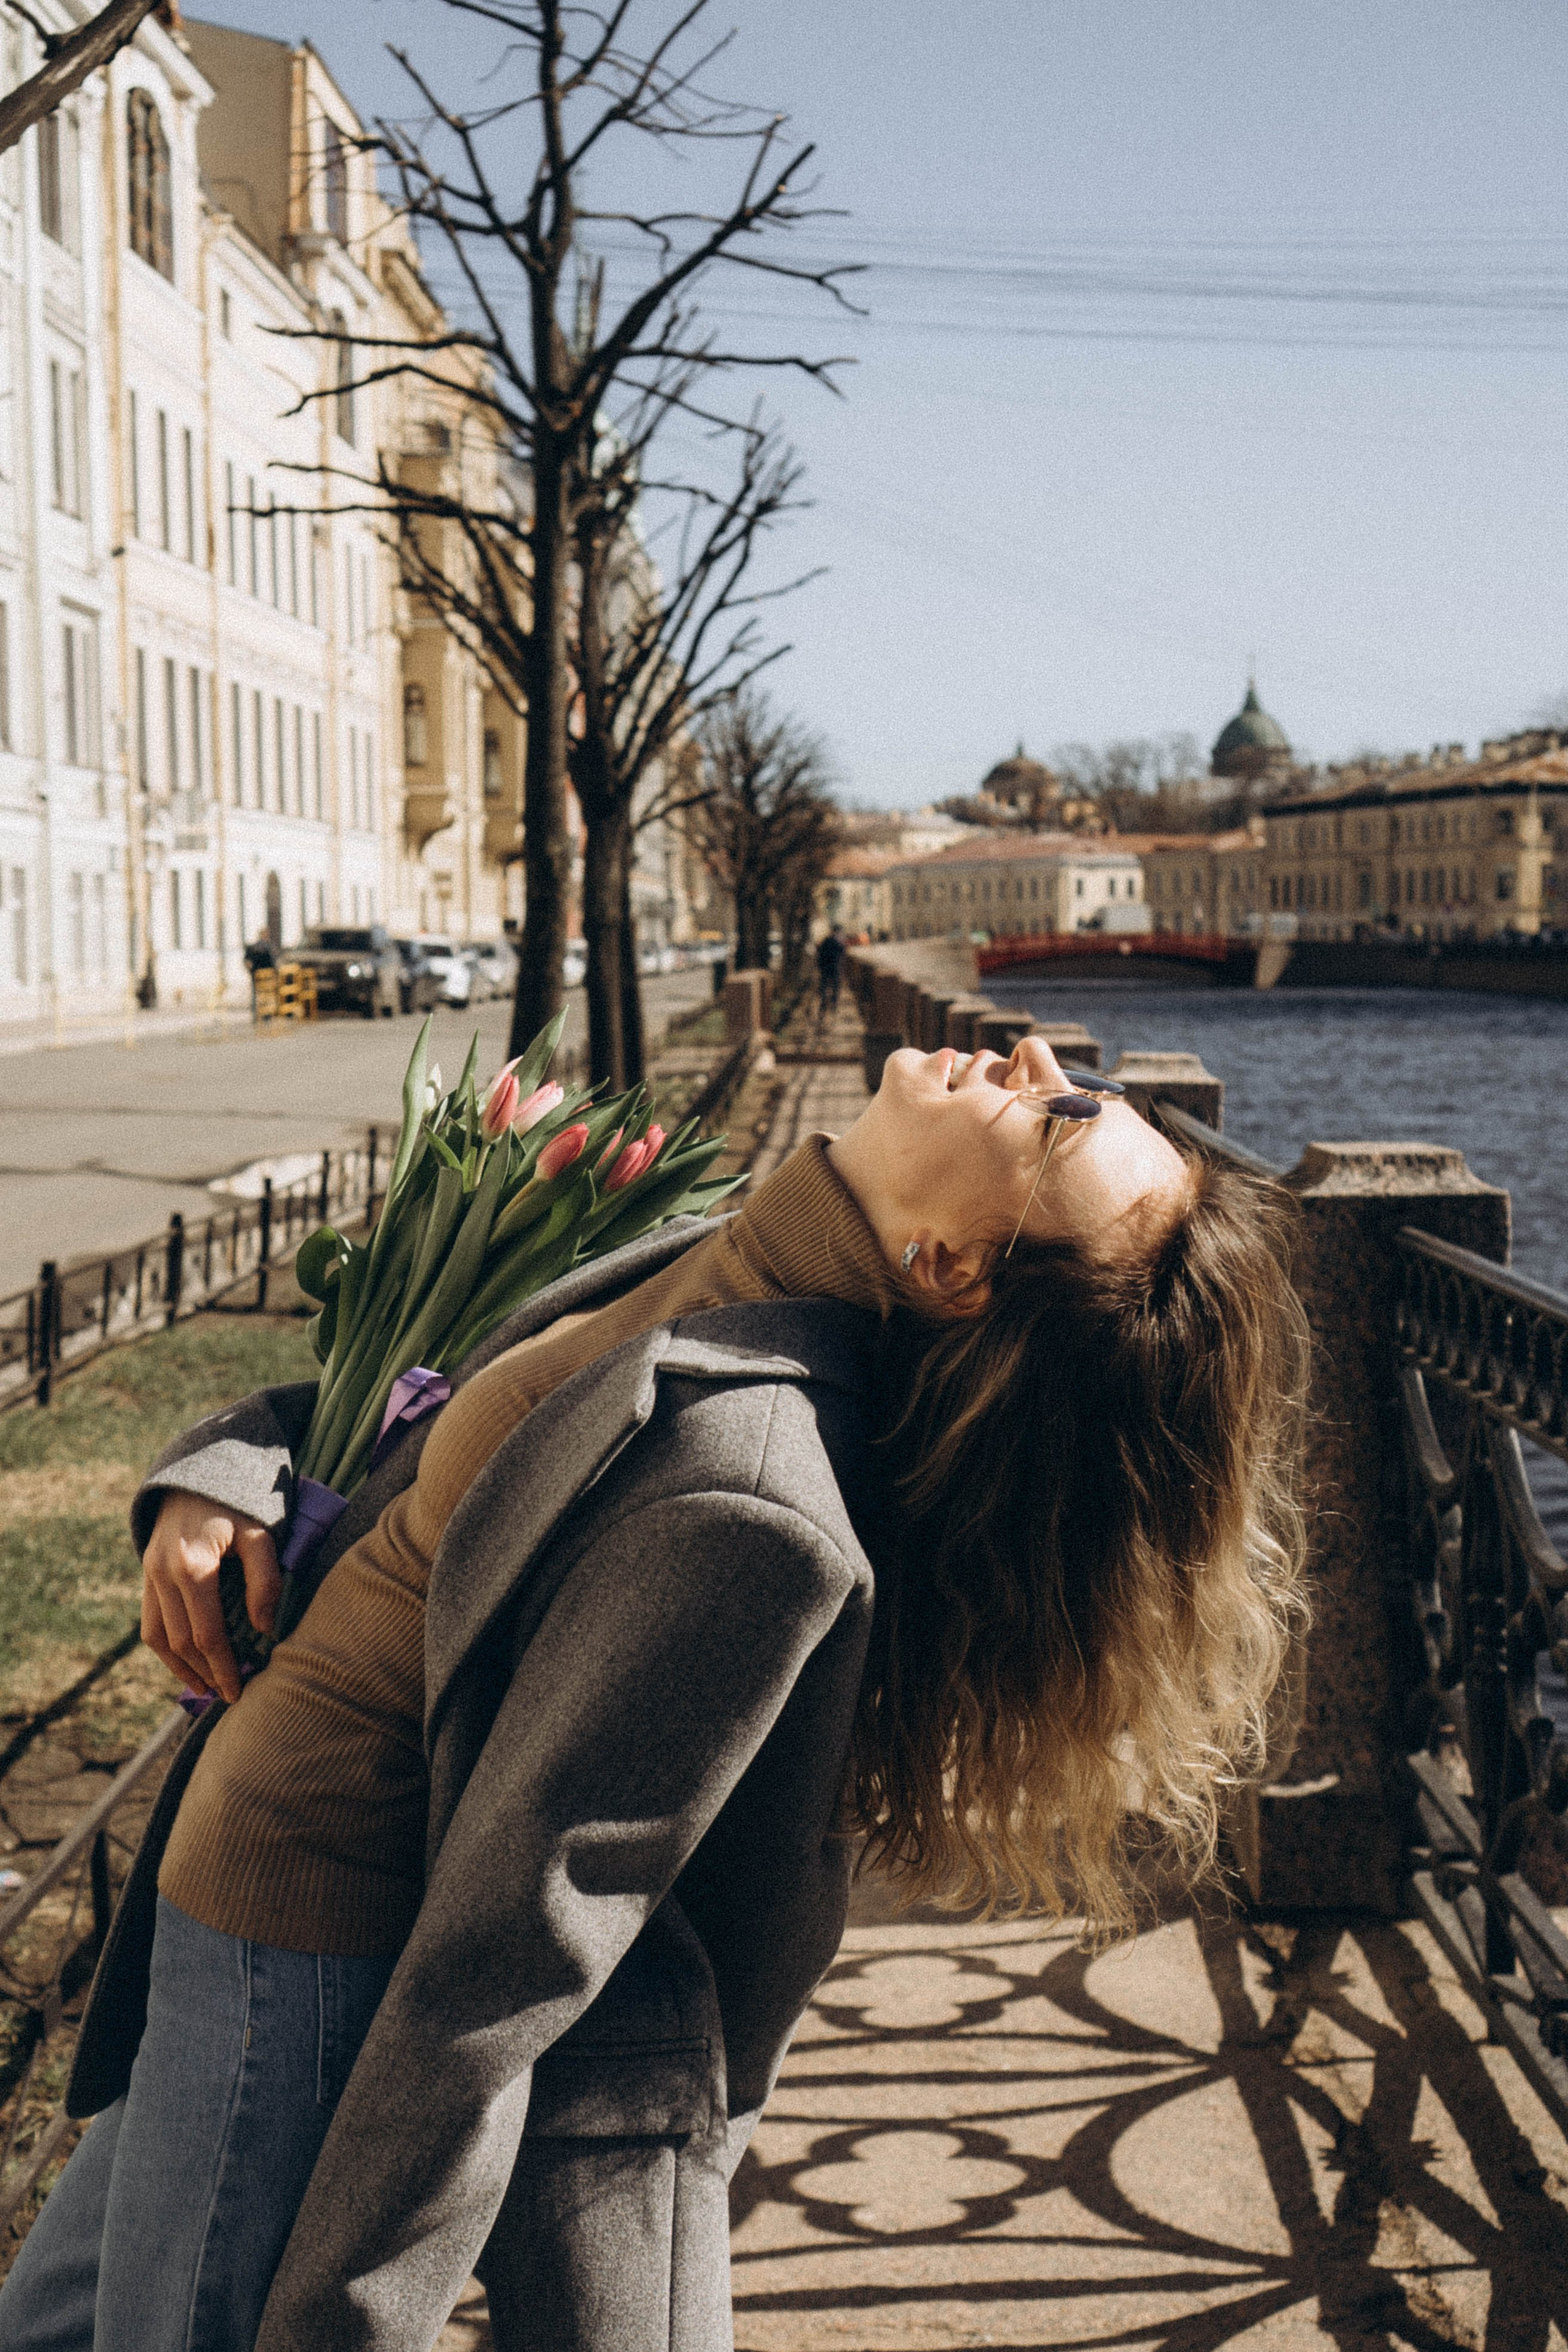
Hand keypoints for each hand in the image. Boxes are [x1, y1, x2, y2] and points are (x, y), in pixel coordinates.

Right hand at [141, 1492, 280, 1704]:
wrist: (197, 1473)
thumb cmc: (239, 1503)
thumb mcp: (261, 1534)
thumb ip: (265, 1581)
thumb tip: (264, 1630)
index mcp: (193, 1565)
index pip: (207, 1633)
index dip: (222, 1666)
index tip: (238, 1691)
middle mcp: (163, 1573)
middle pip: (181, 1641)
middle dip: (205, 1673)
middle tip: (227, 1695)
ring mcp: (149, 1573)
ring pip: (158, 1636)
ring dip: (179, 1668)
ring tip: (204, 1689)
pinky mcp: (146, 1573)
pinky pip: (150, 1621)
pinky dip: (165, 1647)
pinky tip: (185, 1663)